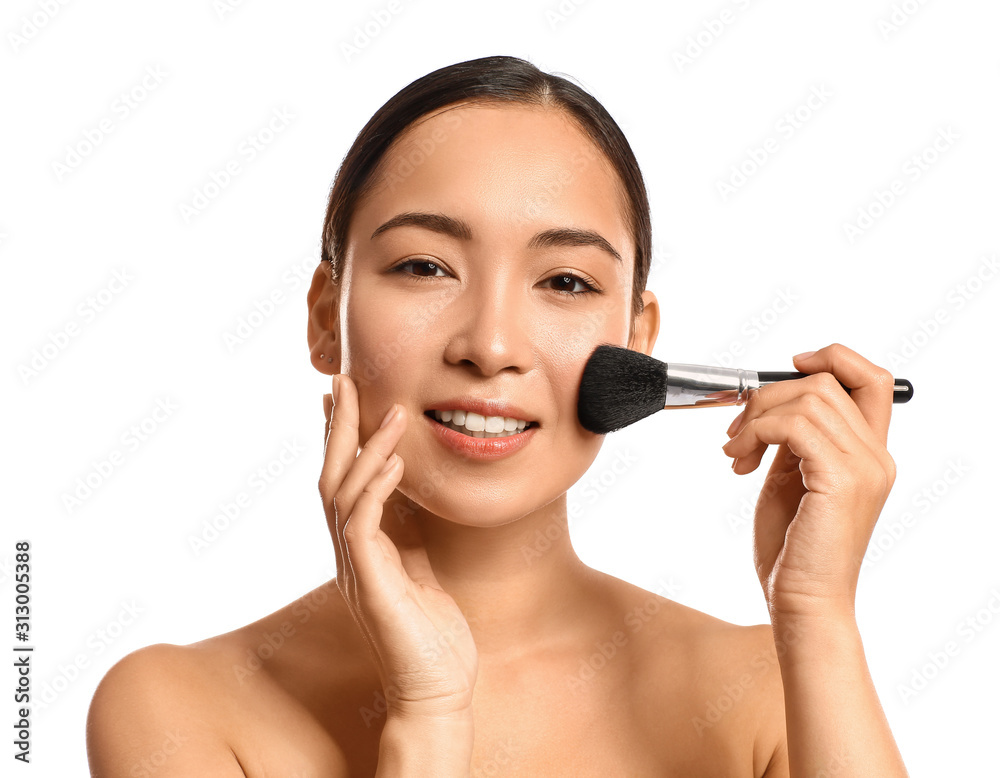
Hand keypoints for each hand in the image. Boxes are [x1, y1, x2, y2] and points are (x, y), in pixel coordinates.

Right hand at [320, 374, 478, 719]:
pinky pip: (362, 525)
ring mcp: (353, 568)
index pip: (341, 481)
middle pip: (330, 476)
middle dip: (337, 427)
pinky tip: (395, 460)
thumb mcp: (421, 567)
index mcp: (359, 548)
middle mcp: (348, 553)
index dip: (339, 439)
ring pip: (342, 494)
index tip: (341, 397)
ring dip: (365, 448)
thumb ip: (408, 532)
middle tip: (343, 381)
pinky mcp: (369, 584)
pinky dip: (376, 488)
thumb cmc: (433, 633)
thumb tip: (410, 490)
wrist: (437, 689)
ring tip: (390, 411)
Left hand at [720, 344, 896, 621]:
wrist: (801, 603)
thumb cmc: (793, 551)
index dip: (832, 357)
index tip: (788, 368)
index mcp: (869, 454)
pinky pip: (794, 424)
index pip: (872, 379)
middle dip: (768, 395)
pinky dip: (757, 432)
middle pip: (827, 381)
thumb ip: (794, 442)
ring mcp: (864, 467)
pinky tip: (740, 461)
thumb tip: (770, 406)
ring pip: (808, 396)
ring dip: (756, 416)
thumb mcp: (791, 481)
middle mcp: (876, 456)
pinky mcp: (842, 479)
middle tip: (736, 432)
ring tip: (735, 452)